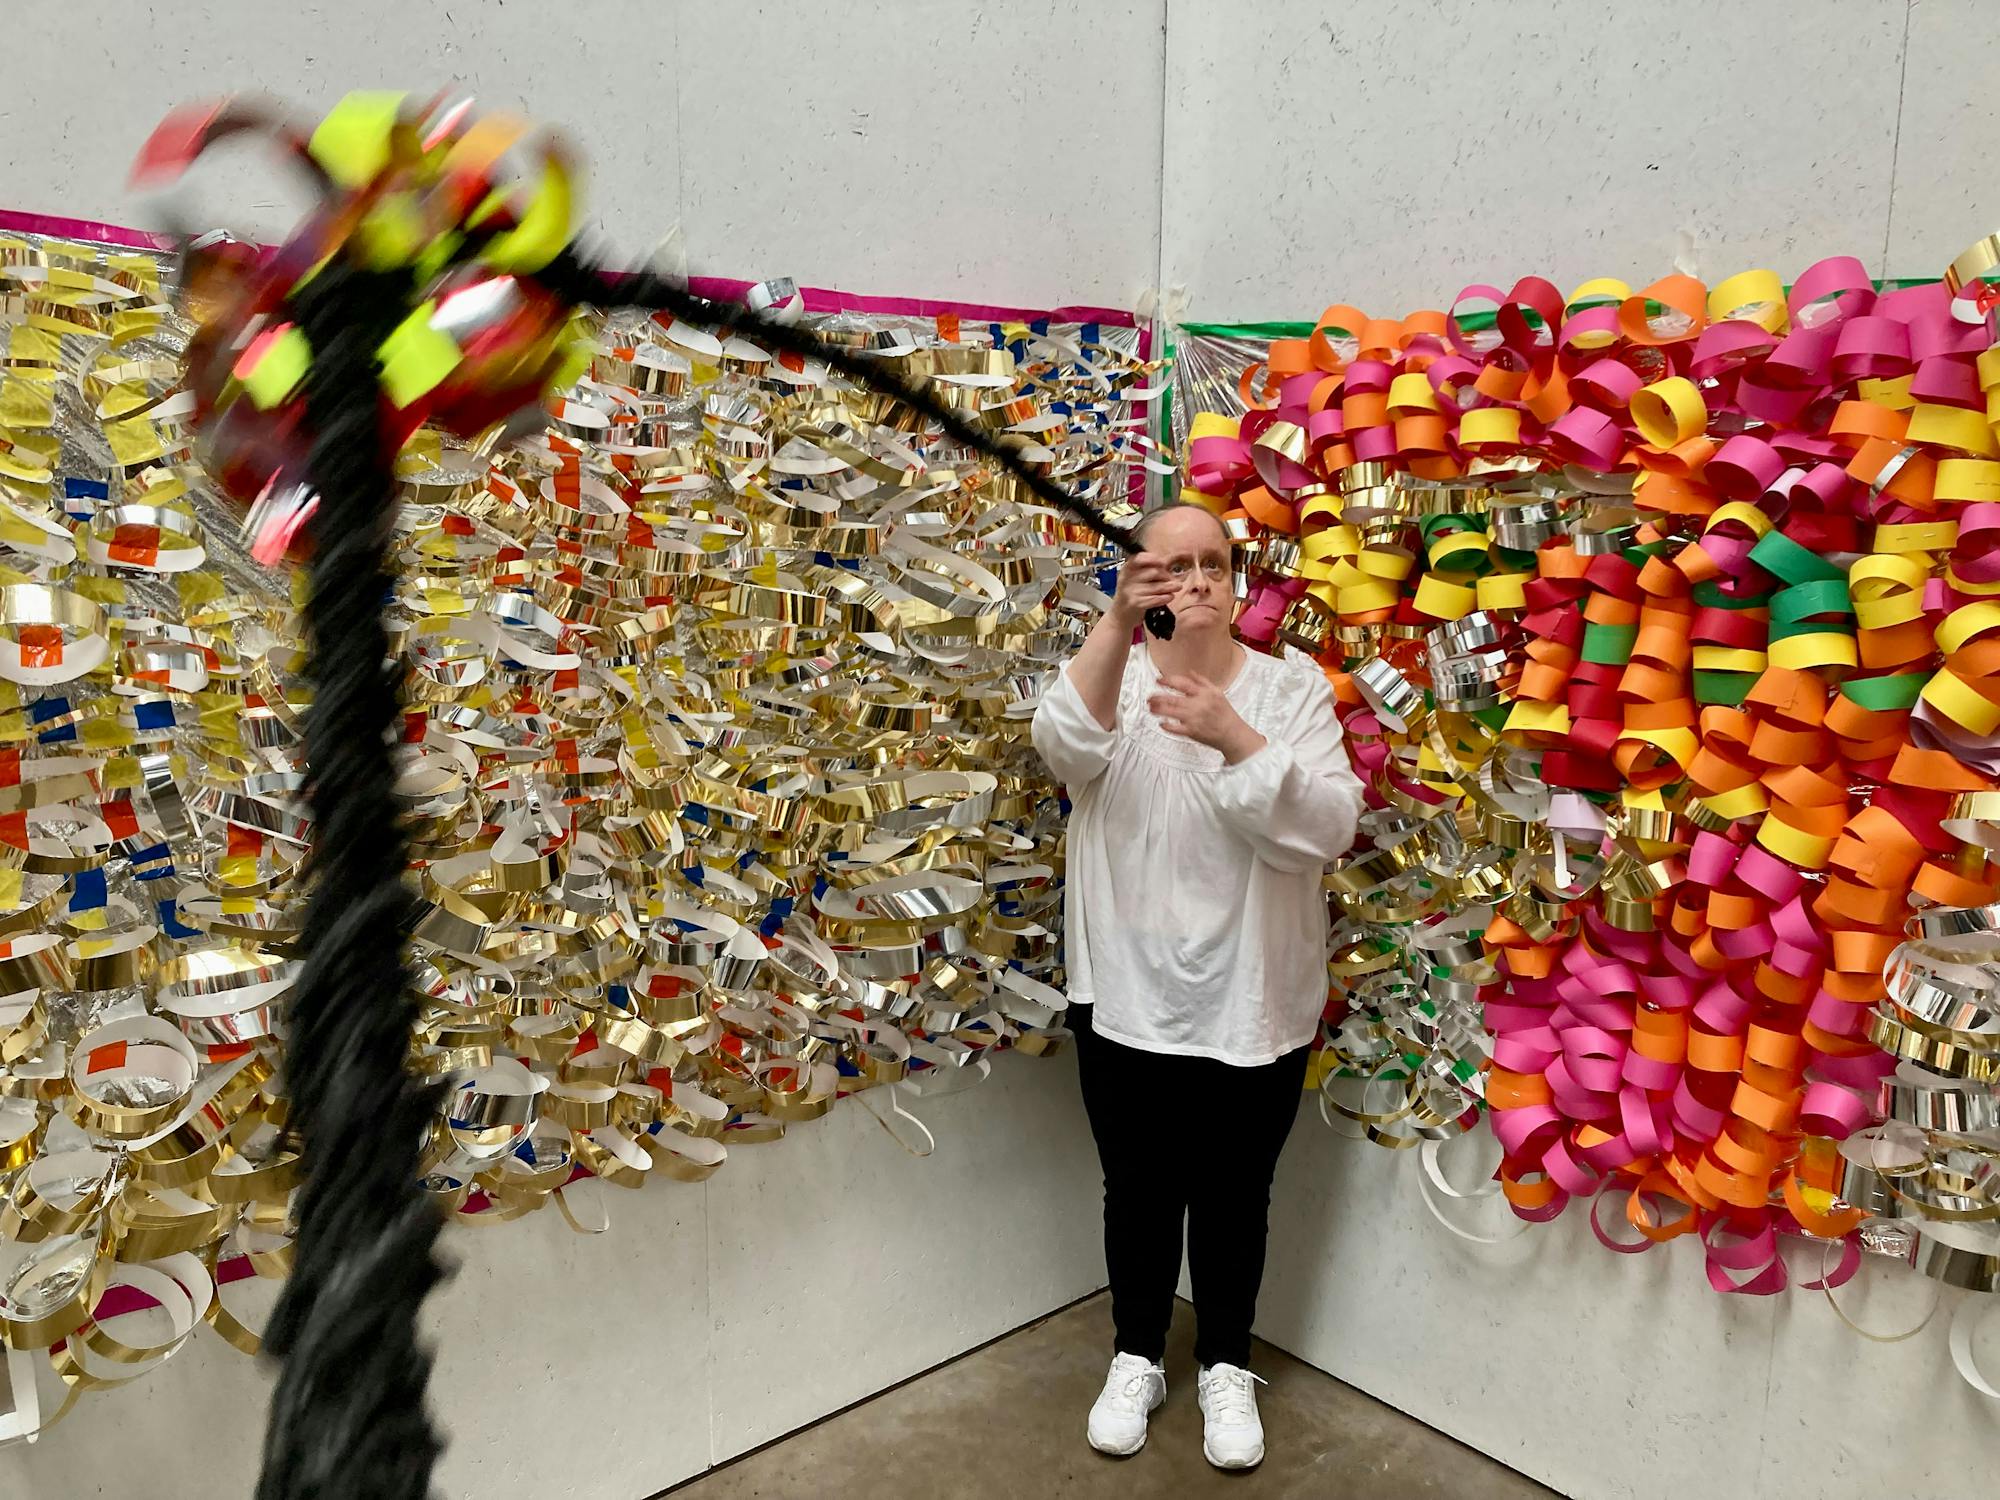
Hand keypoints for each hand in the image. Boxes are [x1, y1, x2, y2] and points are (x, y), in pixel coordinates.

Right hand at [1107, 553, 1177, 632]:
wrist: (1120, 614)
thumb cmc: (1131, 594)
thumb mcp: (1134, 578)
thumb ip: (1147, 569)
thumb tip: (1165, 563)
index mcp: (1126, 569)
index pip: (1139, 558)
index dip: (1152, 559)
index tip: (1163, 563)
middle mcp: (1127, 579)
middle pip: (1153, 572)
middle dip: (1166, 575)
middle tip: (1171, 579)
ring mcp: (1130, 592)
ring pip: (1157, 586)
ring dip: (1170, 586)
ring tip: (1177, 586)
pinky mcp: (1135, 603)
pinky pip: (1155, 599)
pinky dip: (1165, 597)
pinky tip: (1170, 596)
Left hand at [1148, 672, 1266, 761]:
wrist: (1232, 733)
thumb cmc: (1224, 713)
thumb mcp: (1217, 692)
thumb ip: (1202, 681)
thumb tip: (1190, 672)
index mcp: (1204, 693)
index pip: (1182, 683)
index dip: (1168, 680)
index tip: (1158, 680)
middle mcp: (1198, 705)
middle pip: (1173, 698)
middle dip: (1157, 697)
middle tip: (1149, 697)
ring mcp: (1194, 719)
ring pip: (1171, 712)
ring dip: (1158, 709)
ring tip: (1151, 708)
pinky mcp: (1192, 731)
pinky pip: (1175, 729)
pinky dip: (1167, 726)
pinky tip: (1162, 723)